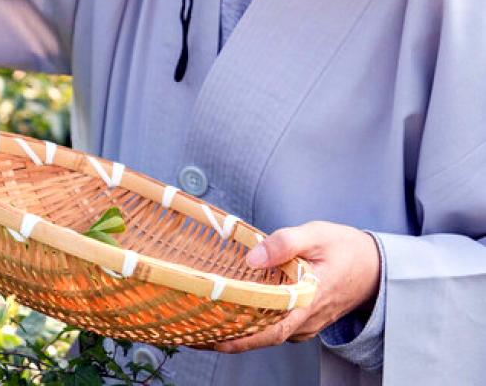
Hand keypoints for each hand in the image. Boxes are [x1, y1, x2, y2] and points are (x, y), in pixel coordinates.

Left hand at [215, 220, 379, 352]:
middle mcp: (307, 318)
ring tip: (205, 323)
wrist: (378, 266)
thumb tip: (253, 258)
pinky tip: (234, 313)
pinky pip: (278, 326)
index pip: (271, 329)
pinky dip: (255, 324)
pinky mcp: (306, 317)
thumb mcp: (316, 235)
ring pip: (270, 333)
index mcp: (308, 300)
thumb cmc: (346, 248)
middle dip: (230, 338)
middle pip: (264, 337)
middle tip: (195, 333)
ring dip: (241, 331)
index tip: (212, 337)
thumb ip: (285, 243)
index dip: (241, 337)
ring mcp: (307, 321)